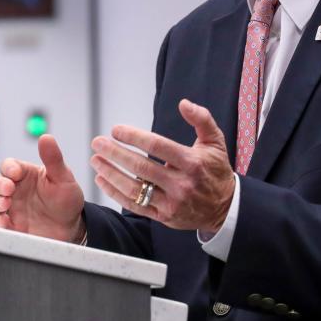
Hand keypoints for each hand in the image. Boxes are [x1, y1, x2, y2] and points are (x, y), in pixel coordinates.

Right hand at [0, 134, 85, 241]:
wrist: (72, 227)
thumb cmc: (66, 199)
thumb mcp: (63, 178)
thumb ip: (53, 159)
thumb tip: (46, 137)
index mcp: (25, 175)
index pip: (9, 166)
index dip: (9, 168)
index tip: (15, 173)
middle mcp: (14, 191)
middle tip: (9, 190)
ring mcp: (10, 209)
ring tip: (5, 205)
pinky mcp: (11, 227)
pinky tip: (5, 223)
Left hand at [90, 99, 233, 231]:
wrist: (224, 207)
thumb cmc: (215, 170)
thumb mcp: (215, 141)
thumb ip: (202, 119)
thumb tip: (184, 103)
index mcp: (192, 162)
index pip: (157, 146)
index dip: (133, 136)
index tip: (116, 130)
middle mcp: (181, 183)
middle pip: (141, 167)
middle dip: (115, 153)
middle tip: (98, 142)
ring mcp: (172, 202)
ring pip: (134, 188)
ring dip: (111, 173)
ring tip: (95, 160)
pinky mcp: (164, 216)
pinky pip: (135, 205)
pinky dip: (115, 193)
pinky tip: (102, 179)